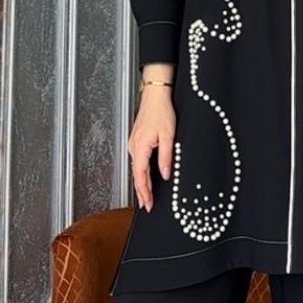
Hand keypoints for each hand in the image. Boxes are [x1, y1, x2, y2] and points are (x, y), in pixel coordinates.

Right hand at [128, 90, 175, 211]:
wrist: (155, 95)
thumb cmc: (161, 111)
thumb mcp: (169, 136)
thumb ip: (166, 157)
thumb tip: (165, 174)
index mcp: (140, 147)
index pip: (140, 176)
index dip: (144, 192)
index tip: (148, 204)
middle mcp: (134, 147)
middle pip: (136, 175)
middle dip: (141, 193)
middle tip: (147, 206)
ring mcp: (133, 144)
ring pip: (136, 169)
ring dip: (141, 184)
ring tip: (146, 197)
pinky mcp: (136, 141)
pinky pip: (138, 162)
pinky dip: (141, 173)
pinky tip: (145, 178)